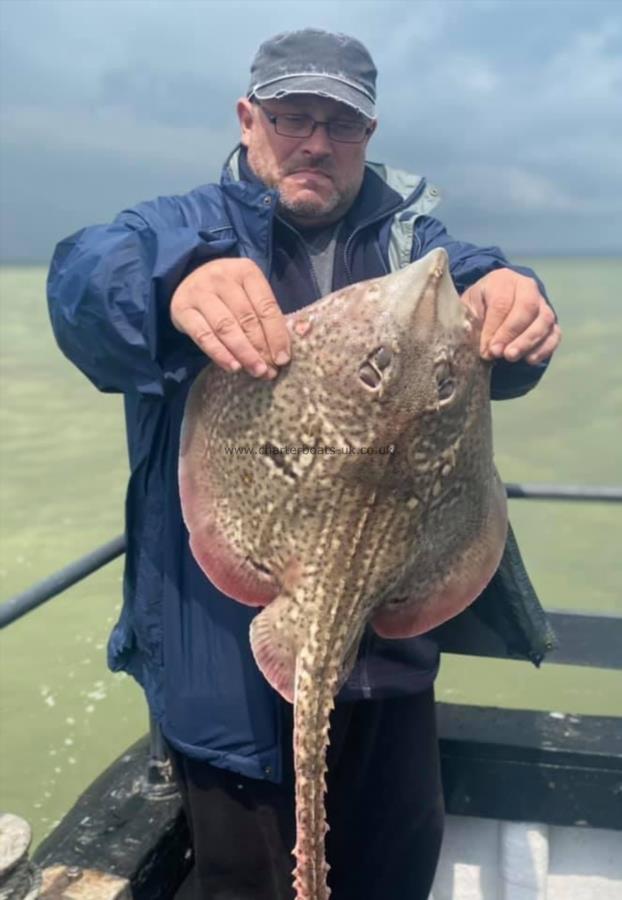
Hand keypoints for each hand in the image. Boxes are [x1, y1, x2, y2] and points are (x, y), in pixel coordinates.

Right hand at [171, 258, 290, 378]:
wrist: (191, 281)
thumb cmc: (228, 292)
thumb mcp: (249, 293)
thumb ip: (263, 316)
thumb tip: (280, 354)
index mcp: (245, 270)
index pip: (266, 306)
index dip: (276, 335)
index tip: (283, 359)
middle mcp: (221, 277)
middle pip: (246, 318)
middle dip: (261, 348)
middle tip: (269, 371)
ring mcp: (199, 291)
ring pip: (226, 327)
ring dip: (243, 353)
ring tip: (255, 371)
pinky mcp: (182, 309)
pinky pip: (203, 336)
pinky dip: (220, 354)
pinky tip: (233, 367)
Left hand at [461, 268, 560, 363]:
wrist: (494, 303)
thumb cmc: (479, 305)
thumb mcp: (468, 307)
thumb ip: (470, 322)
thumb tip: (478, 347)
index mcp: (503, 280)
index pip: (502, 302)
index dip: (494, 327)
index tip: (486, 347)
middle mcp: (527, 288)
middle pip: (527, 308)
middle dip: (512, 333)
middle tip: (499, 353)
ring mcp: (543, 304)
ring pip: (543, 320)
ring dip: (528, 342)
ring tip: (511, 357)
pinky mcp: (551, 323)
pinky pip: (554, 334)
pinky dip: (544, 348)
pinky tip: (529, 360)